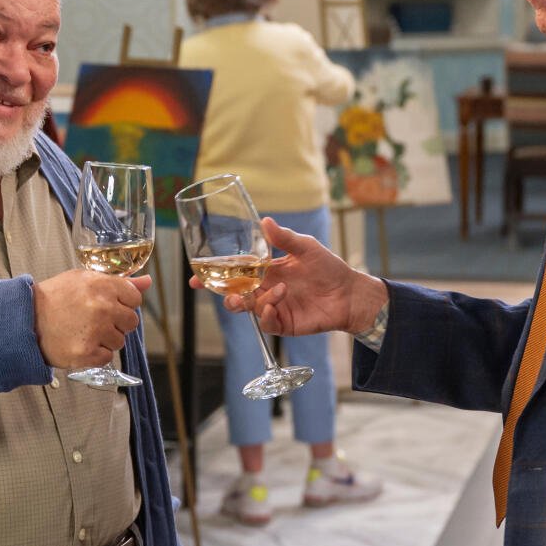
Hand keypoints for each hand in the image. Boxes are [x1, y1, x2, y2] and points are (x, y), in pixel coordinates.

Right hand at [34, 270, 150, 369]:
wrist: (25, 320)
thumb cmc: (55, 298)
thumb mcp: (84, 280)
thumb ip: (120, 282)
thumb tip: (147, 281)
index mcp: (102, 285)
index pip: (135, 298)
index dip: (123, 303)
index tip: (108, 305)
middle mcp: (102, 307)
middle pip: (131, 322)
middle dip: (116, 323)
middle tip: (94, 320)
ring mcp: (95, 331)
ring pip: (119, 341)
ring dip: (105, 340)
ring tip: (83, 331)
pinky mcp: (87, 353)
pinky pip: (107, 357)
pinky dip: (95, 354)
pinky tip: (79, 343)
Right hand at [191, 217, 385, 336]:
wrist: (349, 293)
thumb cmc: (329, 268)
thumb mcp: (306, 247)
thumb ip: (284, 238)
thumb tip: (264, 221)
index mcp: (267, 269)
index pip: (235, 272)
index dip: (215, 275)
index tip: (196, 278)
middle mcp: (266, 288)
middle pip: (235, 293)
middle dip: (224, 294)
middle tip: (222, 292)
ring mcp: (274, 306)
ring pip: (248, 308)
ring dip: (249, 302)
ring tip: (265, 294)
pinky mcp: (284, 323)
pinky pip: (266, 323)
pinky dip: (266, 314)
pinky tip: (274, 304)